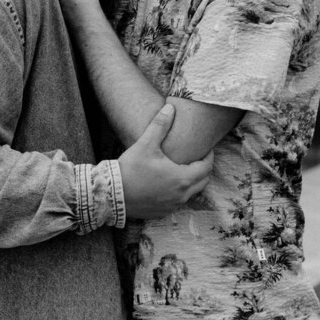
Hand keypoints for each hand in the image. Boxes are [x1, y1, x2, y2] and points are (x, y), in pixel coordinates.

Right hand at [118, 104, 213, 218]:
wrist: (111, 194)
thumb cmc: (130, 169)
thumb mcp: (146, 144)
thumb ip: (160, 125)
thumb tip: (170, 107)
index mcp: (182, 178)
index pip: (206, 167)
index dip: (209, 156)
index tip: (206, 148)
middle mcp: (181, 195)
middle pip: (203, 181)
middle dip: (203, 169)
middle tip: (197, 158)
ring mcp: (172, 206)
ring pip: (192, 193)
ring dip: (192, 182)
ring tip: (184, 169)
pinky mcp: (162, 213)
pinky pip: (178, 202)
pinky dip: (179, 192)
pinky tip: (170, 184)